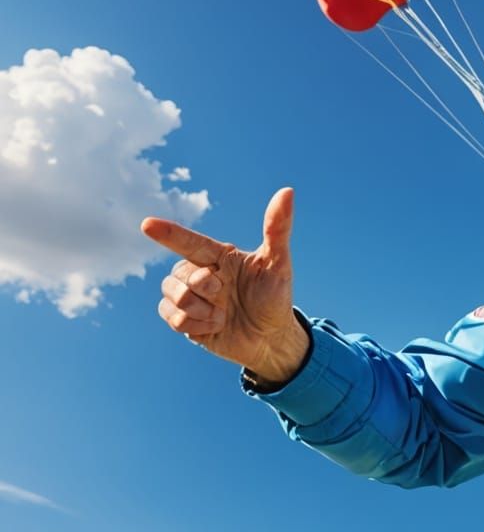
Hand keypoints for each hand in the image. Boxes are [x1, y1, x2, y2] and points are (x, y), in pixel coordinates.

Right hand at [140, 188, 310, 385]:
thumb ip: (278, 229)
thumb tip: (287, 191)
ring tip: (222, 315)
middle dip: (202, 285)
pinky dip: (194, 324)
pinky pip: (171, 318)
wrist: (273, 340)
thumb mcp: (279, 264)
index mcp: (217, 256)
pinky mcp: (185, 321)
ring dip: (197, 308)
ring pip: (171, 294)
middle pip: (179, 272)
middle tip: (224, 294)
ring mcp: (191, 298)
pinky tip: (215, 327)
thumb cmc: (276, 298)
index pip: (189, 242)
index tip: (148, 224)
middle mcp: (199, 273)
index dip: (169, 234)